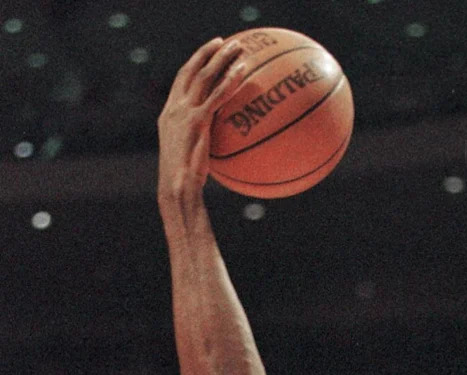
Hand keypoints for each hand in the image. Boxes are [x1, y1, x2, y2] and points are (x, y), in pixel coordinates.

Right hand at [157, 37, 247, 200]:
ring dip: (221, 59)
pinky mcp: (196, 122)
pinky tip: (243, 72)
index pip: (181, 79)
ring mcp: (184, 113)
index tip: (208, 51)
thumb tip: (219, 144)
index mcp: (170, 113)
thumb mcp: (190, 156)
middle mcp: (174, 108)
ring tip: (238, 48)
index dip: (194, 62)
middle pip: (191, 70)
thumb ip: (200, 141)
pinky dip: (230, 81)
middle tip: (224, 42)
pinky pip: (217, 96)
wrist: (177, 188)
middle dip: (207, 52)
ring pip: (204, 76)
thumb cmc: (185, 181)